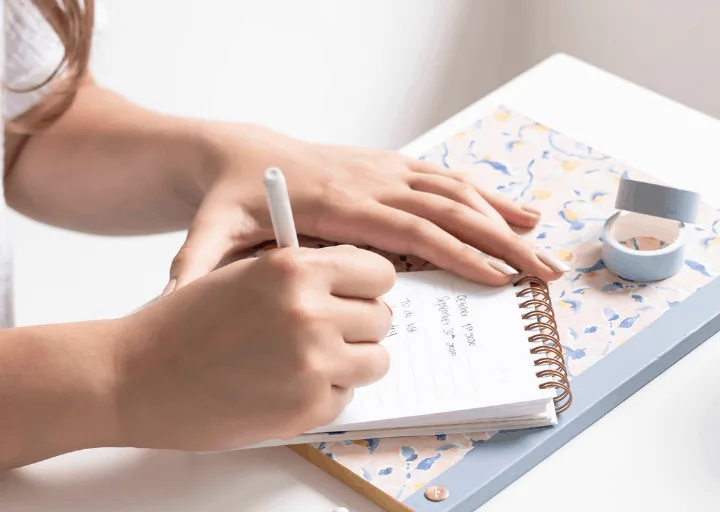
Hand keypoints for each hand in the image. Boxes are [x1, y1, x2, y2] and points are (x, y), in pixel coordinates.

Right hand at [114, 245, 393, 449]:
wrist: (135, 376)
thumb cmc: (185, 322)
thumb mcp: (246, 274)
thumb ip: (305, 273)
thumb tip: (357, 285)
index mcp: (296, 268)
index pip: (379, 272)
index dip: (369, 285)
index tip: (358, 294)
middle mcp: (310, 312)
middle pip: (381, 318)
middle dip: (359, 324)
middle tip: (327, 331)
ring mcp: (312, 364)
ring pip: (376, 360)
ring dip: (351, 361)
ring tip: (310, 359)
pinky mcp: (306, 408)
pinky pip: (346, 396)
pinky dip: (323, 393)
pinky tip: (284, 386)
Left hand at [166, 124, 568, 293]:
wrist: (236, 154)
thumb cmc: (230, 196)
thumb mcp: (207, 231)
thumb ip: (198, 265)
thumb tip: (179, 301)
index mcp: (339, 203)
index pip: (411, 230)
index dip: (456, 253)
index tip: (496, 278)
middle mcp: (370, 181)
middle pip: (449, 210)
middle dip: (501, 244)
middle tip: (544, 273)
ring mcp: (383, 171)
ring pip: (456, 191)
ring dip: (503, 219)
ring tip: (543, 246)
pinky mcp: (387, 168)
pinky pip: (445, 179)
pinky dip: (485, 196)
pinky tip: (513, 212)